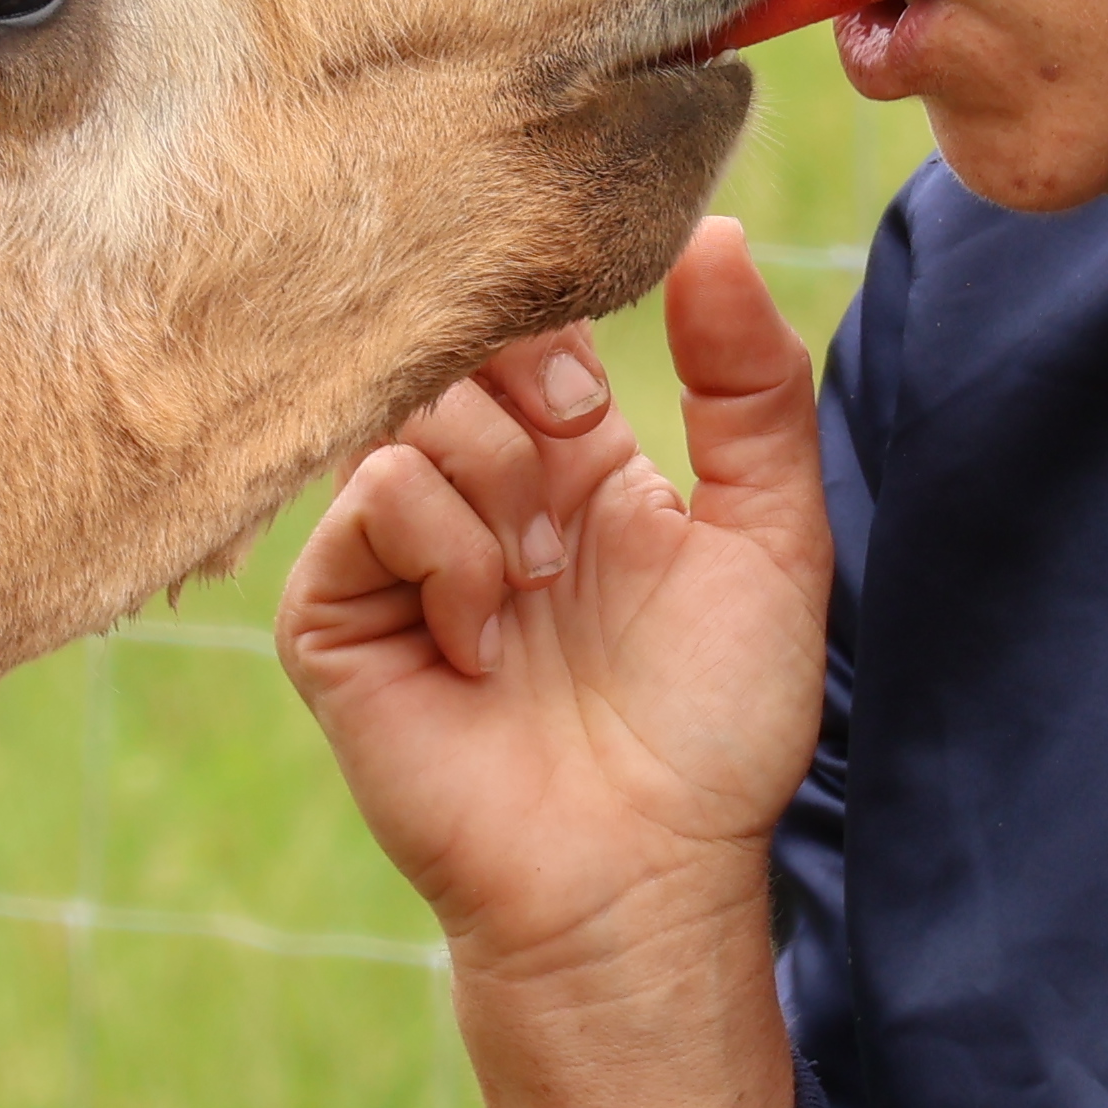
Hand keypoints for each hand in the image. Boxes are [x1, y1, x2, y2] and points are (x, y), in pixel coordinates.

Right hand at [277, 214, 826, 1107]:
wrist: (643, 875)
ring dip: (491, 488)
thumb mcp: (772, 534)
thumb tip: (712, 232)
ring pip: (407, 416)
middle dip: (514, 394)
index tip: (591, 394)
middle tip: (567, 479)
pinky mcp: (335, 620)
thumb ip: (750, 383)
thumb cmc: (718, 726)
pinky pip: (366, 505)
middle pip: (452, 355)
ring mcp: (397, 558)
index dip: (551, 333)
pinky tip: (480, 636)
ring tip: (535, 590)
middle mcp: (475, 498)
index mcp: (570, 466)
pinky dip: (438, 549)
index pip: (525, 329)